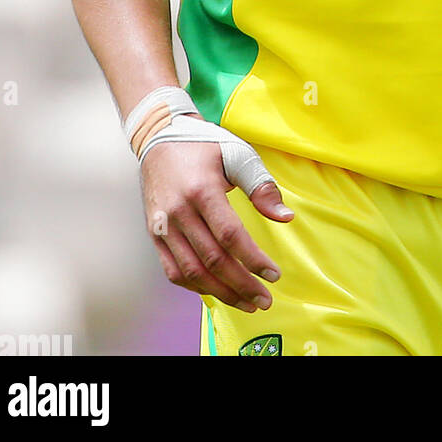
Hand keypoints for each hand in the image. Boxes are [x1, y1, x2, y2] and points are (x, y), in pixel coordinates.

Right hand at [141, 140, 292, 312]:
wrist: (159, 138)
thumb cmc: (204, 146)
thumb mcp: (237, 154)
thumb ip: (261, 186)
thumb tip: (286, 217)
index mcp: (202, 190)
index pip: (230, 236)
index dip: (253, 260)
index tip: (274, 275)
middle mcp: (178, 212)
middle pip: (212, 260)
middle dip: (242, 285)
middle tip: (265, 300)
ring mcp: (163, 226)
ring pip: (192, 272)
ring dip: (221, 293)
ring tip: (247, 303)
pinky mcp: (154, 235)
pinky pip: (174, 271)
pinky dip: (196, 287)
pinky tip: (218, 292)